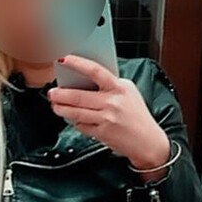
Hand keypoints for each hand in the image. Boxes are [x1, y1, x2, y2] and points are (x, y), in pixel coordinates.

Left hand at [47, 54, 170, 174]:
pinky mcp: (102, 133)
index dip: (77, 63)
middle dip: (60, 94)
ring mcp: (107, 118)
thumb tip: (84, 79)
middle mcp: (113, 102)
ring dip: (61, 109)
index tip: (64, 59)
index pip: (95, 71)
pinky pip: (81, 126)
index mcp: (119, 88)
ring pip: (75, 112)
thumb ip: (110, 85)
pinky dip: (75, 122)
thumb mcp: (129, 93)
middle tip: (52, 93)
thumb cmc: (137, 116)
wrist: (148, 142)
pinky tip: (73, 119)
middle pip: (78, 96)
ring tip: (55, 106)